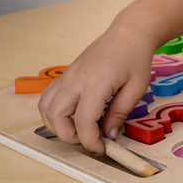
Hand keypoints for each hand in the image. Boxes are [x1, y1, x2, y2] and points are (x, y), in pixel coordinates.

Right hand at [38, 23, 154, 155]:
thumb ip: (120, 112)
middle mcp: (75, 80)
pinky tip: (71, 116)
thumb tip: (108, 135)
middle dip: (69, 136)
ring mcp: (67, 76)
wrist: (128, 34)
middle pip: (56, 116)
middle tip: (89, 140)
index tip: (101, 149)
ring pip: (46, 108)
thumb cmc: (135, 58)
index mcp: (96, 83)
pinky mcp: (65, 75)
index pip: (84, 121)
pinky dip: (53, 112)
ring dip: (57, 125)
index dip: (90, 141)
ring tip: (79, 130)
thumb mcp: (137, 88)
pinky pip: (48, 97)